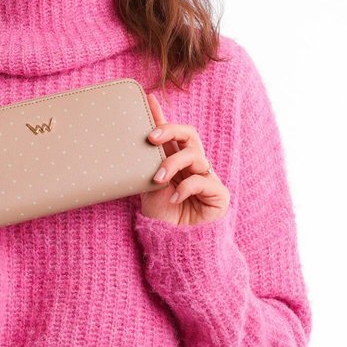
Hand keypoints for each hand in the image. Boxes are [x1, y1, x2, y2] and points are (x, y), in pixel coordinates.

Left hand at [139, 92, 229, 226]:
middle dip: (171, 130)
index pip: (170, 136)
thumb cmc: (163, 219)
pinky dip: (185, 189)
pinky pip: (202, 181)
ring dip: (173, 164)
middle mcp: (193, 167)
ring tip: (158, 179)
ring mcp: (207, 178)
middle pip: (189, 135)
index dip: (161, 116)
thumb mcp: (147, 191)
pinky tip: (172, 200)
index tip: (148, 99)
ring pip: (194, 155)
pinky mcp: (218, 194)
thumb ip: (144, 170)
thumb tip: (127, 149)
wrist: (177, 247)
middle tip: (151, 137)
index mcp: (176, 164)